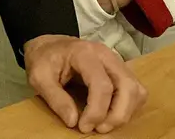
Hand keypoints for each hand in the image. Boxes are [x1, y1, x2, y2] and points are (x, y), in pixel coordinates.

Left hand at [22, 34, 147, 133]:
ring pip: (136, 89)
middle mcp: (106, 54)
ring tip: (105, 124)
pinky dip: (129, 106)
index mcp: (84, 53)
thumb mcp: (38, 77)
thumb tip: (73, 121)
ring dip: (125, 112)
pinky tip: (112, 114)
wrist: (49, 45)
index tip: (83, 127)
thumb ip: (55, 98)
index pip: (102, 85)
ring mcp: (116, 61)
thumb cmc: (44, 59)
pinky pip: (136, 90)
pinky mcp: (120, 69)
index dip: (96, 111)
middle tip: (99, 129)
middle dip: (117, 114)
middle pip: (127, 86)